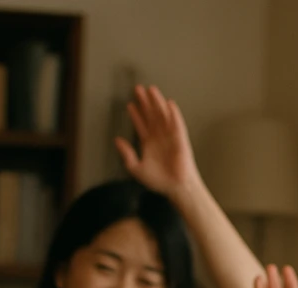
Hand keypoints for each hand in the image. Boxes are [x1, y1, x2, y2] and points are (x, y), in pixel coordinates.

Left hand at [115, 85, 198, 199]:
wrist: (175, 188)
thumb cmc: (159, 181)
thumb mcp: (137, 169)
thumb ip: (126, 154)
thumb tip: (117, 140)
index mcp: (149, 144)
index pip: (141, 125)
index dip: (136, 114)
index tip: (130, 104)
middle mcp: (159, 138)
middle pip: (151, 115)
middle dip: (145, 102)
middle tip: (137, 89)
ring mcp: (170, 137)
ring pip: (162, 115)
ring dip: (157, 102)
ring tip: (151, 90)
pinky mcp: (180, 139)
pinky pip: (177, 124)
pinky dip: (174, 114)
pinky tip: (169, 104)